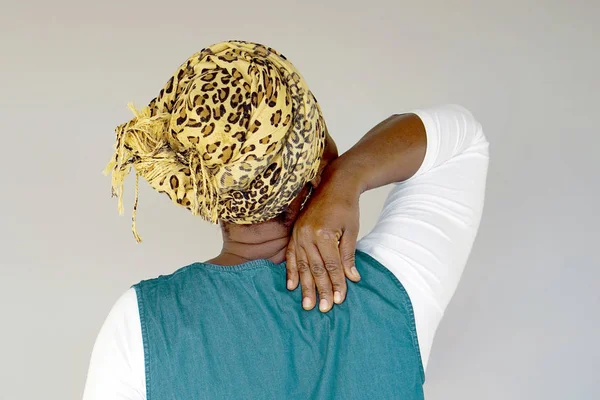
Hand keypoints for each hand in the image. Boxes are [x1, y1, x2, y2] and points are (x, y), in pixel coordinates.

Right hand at [286, 168, 361, 311]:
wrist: (334, 184)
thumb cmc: (346, 207)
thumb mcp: (351, 231)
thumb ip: (349, 255)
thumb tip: (352, 278)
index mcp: (324, 234)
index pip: (332, 265)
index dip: (336, 284)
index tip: (339, 300)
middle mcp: (308, 235)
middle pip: (315, 269)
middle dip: (321, 290)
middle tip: (323, 309)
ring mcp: (299, 234)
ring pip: (302, 265)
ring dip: (305, 287)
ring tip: (307, 304)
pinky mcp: (295, 233)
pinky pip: (291, 255)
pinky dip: (291, 271)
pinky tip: (291, 286)